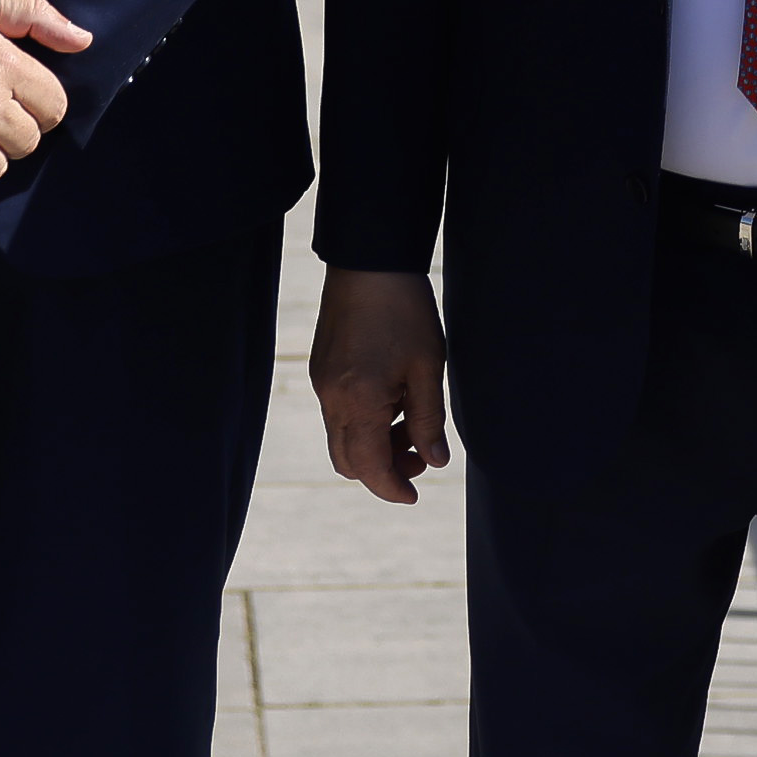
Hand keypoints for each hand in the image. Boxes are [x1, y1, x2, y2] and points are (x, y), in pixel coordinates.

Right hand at [308, 266, 451, 502]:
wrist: (369, 260)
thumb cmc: (404, 310)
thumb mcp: (427, 367)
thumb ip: (429, 419)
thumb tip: (436, 461)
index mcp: (358, 402)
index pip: (370, 468)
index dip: (392, 488)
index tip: (414, 495)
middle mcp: (331, 399)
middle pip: (349, 461)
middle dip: (383, 470)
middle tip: (420, 458)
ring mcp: (321, 383)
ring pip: (342, 438)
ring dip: (374, 446)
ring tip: (412, 424)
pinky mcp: (320, 369)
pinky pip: (337, 413)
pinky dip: (363, 422)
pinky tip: (392, 399)